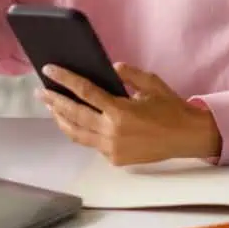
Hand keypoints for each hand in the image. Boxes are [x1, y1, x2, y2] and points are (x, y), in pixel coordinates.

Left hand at [37, 63, 222, 165]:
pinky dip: (80, 132)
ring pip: (77, 133)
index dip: (65, 80)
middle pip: (74, 114)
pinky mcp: (115, 159)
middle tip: (41, 91)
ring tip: (51, 107)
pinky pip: (91, 143)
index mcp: (120, 111)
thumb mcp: (152, 84)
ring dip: (62, 119)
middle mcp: (112, 132)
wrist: (187, 137)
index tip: (49, 70)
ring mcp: (112, 148)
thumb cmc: (171, 108)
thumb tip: (110, 68)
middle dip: (55, 101)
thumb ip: (129, 74)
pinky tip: (74, 122)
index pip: (85, 92)